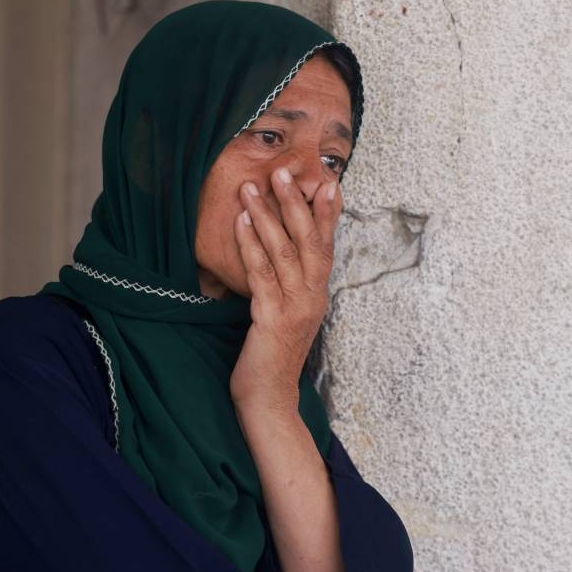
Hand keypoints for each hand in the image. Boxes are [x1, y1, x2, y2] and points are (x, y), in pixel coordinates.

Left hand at [230, 167, 341, 415]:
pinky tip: (241, 223)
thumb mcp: (286, 314)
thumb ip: (288, 285)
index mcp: (318, 295)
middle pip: (309, 241)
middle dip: (296, 203)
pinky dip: (251, 245)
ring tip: (253, 187)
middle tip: (284, 171)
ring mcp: (295, 308)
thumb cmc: (272, 356)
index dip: (328, 214)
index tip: (329, 182)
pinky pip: (262, 274)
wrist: (269, 399)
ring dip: (268, 216)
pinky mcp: (273, 319)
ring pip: (284, 252)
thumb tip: (278, 253)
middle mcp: (313, 297)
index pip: (326, 246)